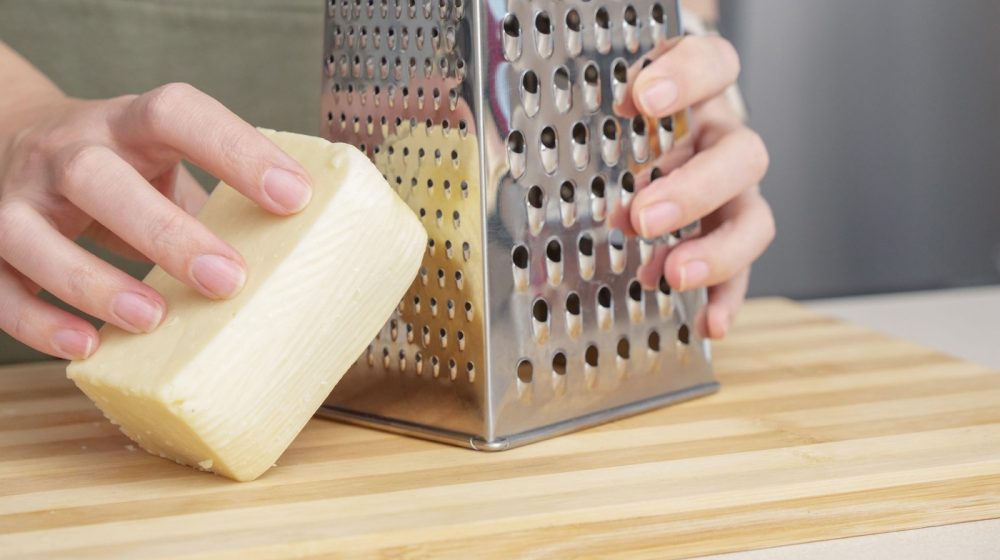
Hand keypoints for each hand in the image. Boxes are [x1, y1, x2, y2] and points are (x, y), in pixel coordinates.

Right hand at [0, 83, 312, 358]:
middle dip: (166, 231)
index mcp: (127, 123)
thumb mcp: (163, 159)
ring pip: (30, 234)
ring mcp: (18, 197)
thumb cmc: (120, 165)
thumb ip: (218, 195)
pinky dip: (38, 321)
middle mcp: (67, 151)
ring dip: (92, 281)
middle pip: (99, 177)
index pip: (178, 113)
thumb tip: (312, 249)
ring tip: (151, 319)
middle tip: (228, 280)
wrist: (14, 143)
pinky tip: (86, 347)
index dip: (236, 150)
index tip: (294, 196)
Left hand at [619, 35, 772, 338]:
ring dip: (714, 251)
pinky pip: (743, 269)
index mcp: (700, 91)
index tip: (642, 97)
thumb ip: (594, 115)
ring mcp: (734, 189)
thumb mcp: (614, 107)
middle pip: (741, 154)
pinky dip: (726, 296)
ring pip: (753, 216)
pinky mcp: (730, 233)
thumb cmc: (629, 120)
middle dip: (693, 190)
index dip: (687, 77)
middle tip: (644, 216)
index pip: (714, 63)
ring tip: (673, 274)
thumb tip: (541, 145)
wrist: (649, 132)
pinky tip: (709, 321)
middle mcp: (723, 138)